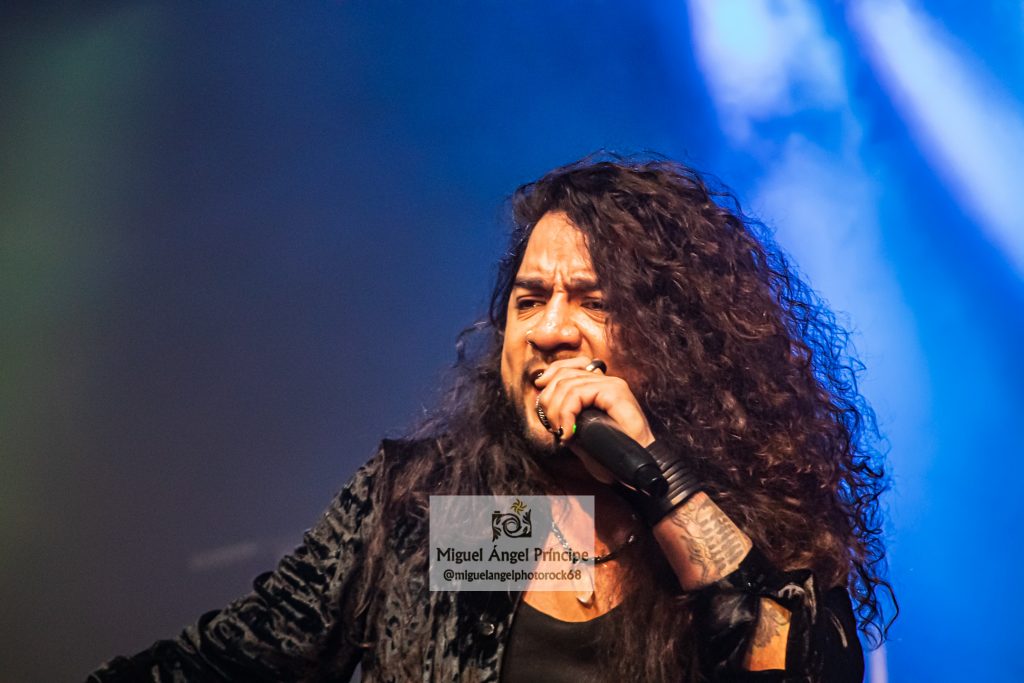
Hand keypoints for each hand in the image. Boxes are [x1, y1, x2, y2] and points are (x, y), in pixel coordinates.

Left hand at [534, 357, 654, 480]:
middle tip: (554, 426)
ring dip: (557, 411)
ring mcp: (612, 384)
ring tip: (563, 432)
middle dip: (549, 399)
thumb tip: (545, 408)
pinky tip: (569, 432)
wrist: (637, 465)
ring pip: (568, 384)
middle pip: (564, 374)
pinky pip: (579, 394)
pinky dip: (567, 413)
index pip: (568, 367)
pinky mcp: (615, 392)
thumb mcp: (582, 433)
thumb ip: (567, 418)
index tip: (539, 388)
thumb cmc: (612, 454)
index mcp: (599, 386)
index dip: (551, 374)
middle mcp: (606, 381)